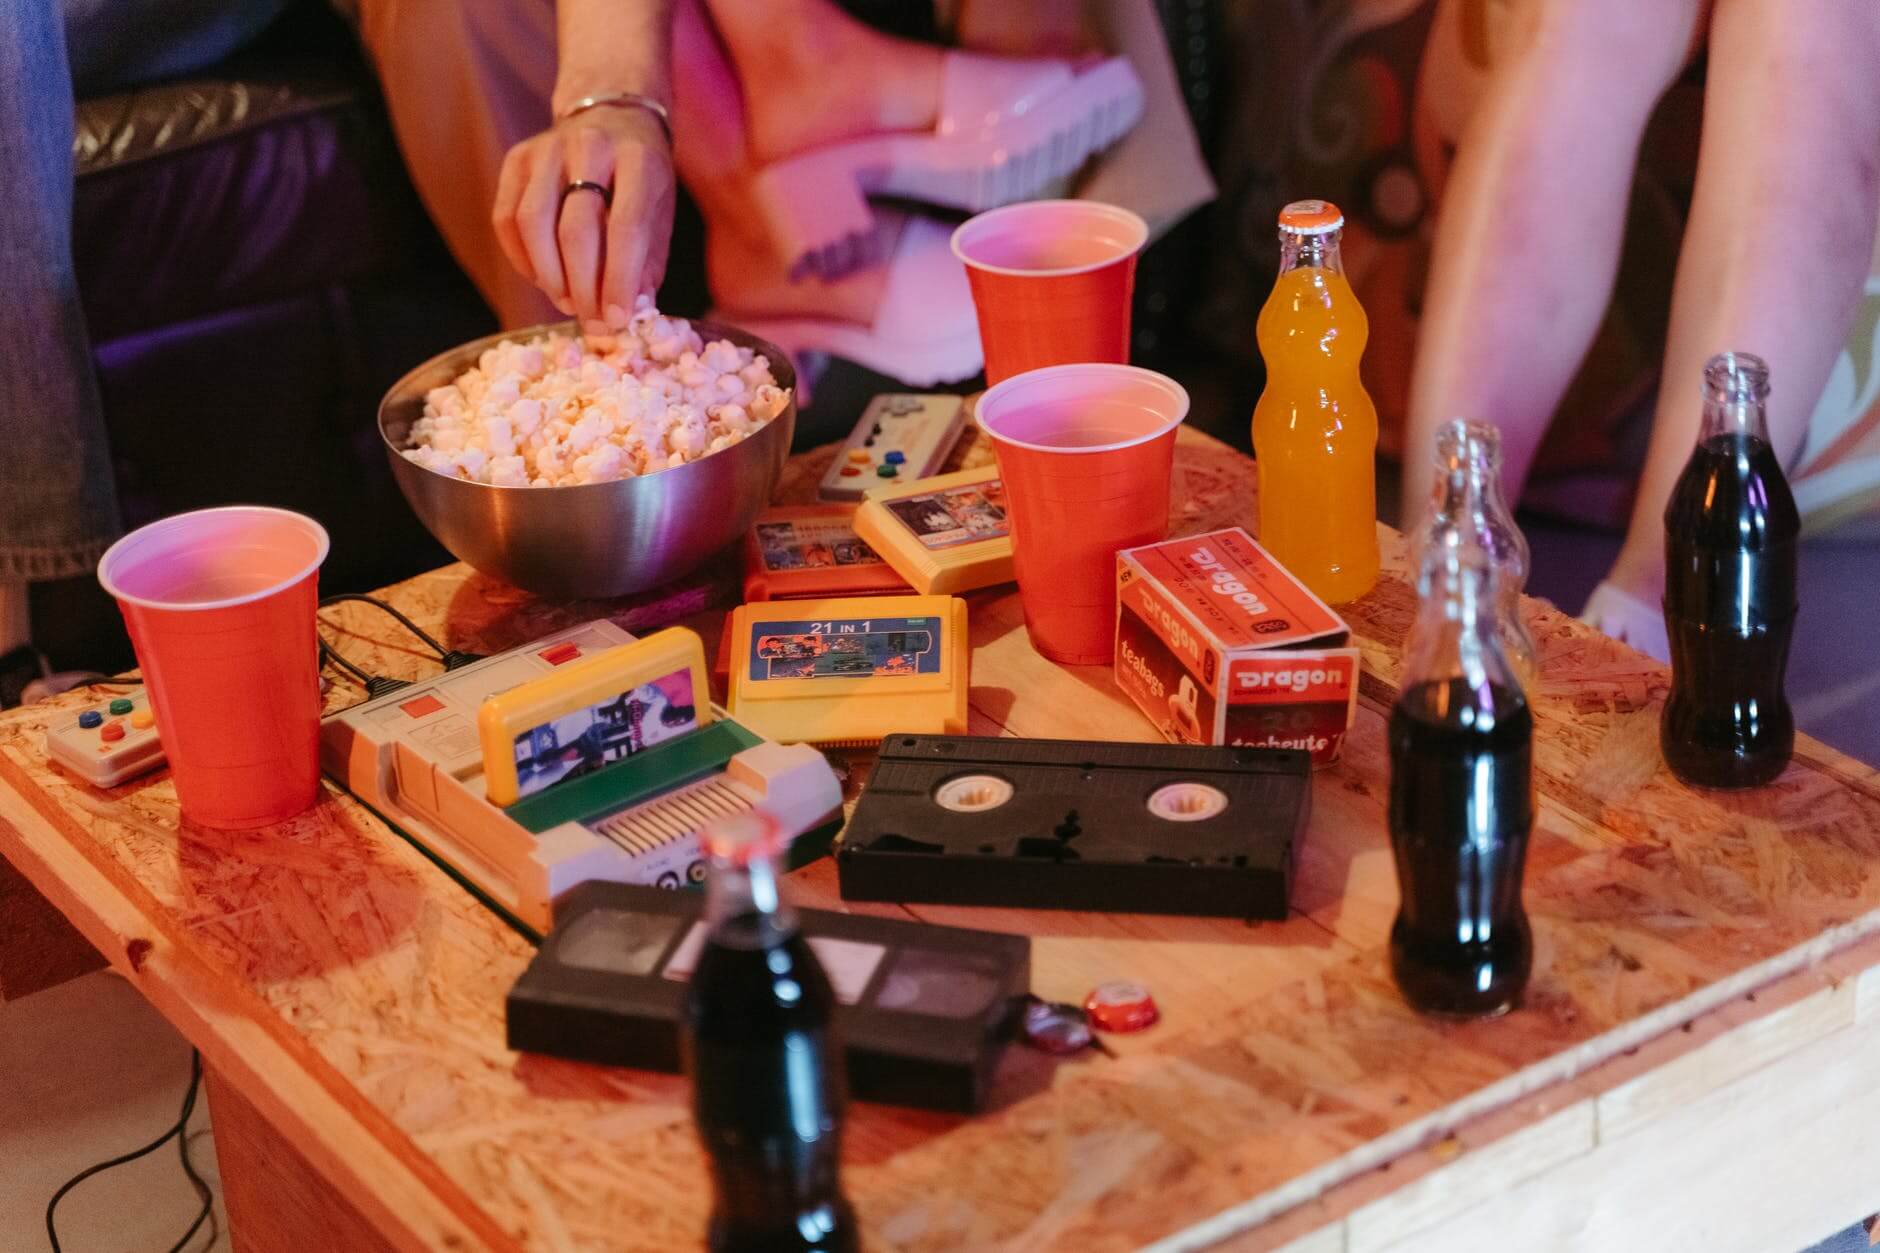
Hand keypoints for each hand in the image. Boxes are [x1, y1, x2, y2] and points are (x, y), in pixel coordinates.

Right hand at [492, 106, 675, 325]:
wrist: (611, 118)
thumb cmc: (640, 179)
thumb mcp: (660, 214)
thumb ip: (647, 264)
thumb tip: (628, 315)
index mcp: (638, 160)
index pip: (625, 228)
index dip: (619, 280)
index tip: (617, 319)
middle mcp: (590, 147)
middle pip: (576, 229)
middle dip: (582, 286)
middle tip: (590, 318)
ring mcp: (547, 149)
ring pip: (534, 224)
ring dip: (549, 276)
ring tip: (567, 302)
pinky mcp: (517, 158)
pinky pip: (507, 219)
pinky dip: (522, 259)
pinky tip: (542, 278)